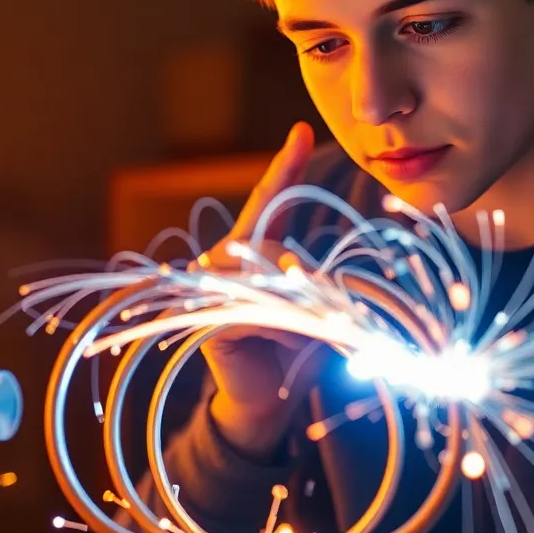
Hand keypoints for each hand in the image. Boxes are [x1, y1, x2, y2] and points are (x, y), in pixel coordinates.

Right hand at [199, 122, 325, 460]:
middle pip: (266, 241)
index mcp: (256, 249)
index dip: (286, 166)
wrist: (271, 402)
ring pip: (258, 272)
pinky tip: (283, 340)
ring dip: (290, 301)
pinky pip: (249, 306)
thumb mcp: (318, 308)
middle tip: (320, 300)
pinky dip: (275, 323)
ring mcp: (211, 287)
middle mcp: (226, 260)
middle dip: (296, 270)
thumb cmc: (298, 351)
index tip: (302, 131)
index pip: (271, 199)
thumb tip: (326, 275)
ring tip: (302, 326)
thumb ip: (320, 283)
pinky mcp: (207, 317)